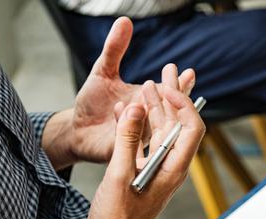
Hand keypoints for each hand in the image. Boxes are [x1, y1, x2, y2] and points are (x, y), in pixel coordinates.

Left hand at [41, 17, 195, 169]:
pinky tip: (123, 108)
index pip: (169, 94)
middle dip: (172, 97)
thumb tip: (125, 21)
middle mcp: (146, 120)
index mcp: (147, 102)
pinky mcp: (122, 149)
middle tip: (172, 83)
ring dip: (148, 111)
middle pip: (167, 112)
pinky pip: (128, 137)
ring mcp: (137, 136)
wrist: (76, 130)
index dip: (181, 85)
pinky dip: (127, 123)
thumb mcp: (102, 71)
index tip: (189, 73)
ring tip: (142, 95)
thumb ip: (115, 49)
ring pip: (150, 126)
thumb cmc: (93, 103)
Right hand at [66, 84, 205, 218]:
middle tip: (165, 72)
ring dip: (156, 109)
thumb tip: (135, 108)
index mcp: (174, 170)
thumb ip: (127, 140)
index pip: (192, 129)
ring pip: (163, 133)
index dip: (183, 104)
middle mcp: (171, 168)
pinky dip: (142, 126)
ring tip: (146, 84)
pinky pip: (148, 144)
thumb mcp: (119, 175)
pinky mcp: (146, 174)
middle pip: (179, 126)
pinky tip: (132, 112)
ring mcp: (159, 171)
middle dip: (172, 98)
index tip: (164, 88)